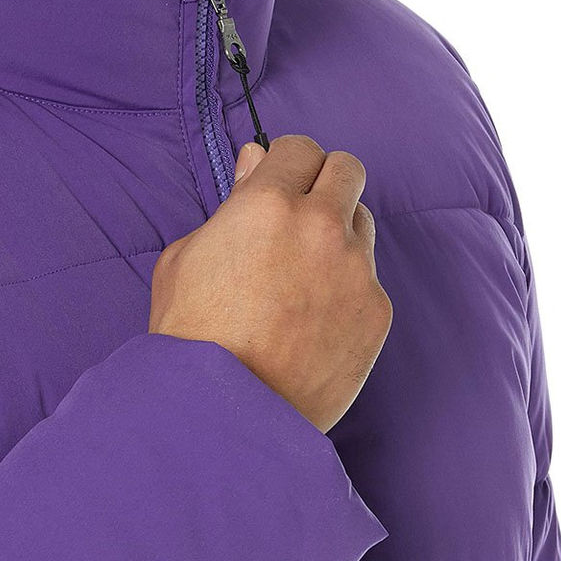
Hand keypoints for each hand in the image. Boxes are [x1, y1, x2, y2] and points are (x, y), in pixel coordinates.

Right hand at [149, 134, 392, 432]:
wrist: (223, 413)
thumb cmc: (190, 336)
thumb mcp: (183, 257)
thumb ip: (229, 202)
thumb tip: (257, 161)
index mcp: (266, 204)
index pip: (299, 147)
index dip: (284, 164)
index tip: (277, 183)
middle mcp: (319, 226)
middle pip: (347, 168)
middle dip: (323, 181)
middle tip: (299, 214)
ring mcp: (355, 270)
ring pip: (363, 221)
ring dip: (339, 231)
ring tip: (304, 272)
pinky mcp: (377, 312)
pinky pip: (369, 277)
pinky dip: (347, 286)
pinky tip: (314, 318)